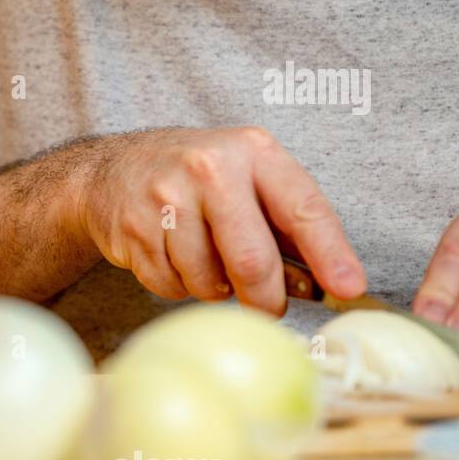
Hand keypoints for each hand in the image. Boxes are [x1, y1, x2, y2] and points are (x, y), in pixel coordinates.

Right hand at [77, 126, 366, 314]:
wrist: (108, 170)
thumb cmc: (194, 178)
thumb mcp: (246, 177)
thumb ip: (285, 223)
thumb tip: (328, 284)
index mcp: (252, 151)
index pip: (302, 208)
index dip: (329, 253)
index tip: (349, 288)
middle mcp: (209, 169)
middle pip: (251, 260)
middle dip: (265, 298)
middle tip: (268, 308)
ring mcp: (166, 199)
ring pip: (208, 281)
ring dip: (213, 288)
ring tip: (203, 259)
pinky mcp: (134, 230)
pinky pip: (170, 286)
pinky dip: (177, 285)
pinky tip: (170, 257)